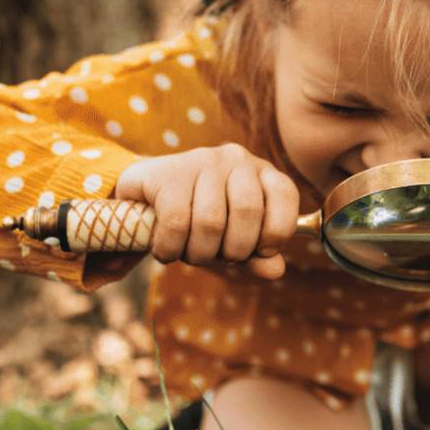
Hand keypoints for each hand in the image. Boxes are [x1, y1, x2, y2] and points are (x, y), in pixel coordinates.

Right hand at [114, 143, 299, 278]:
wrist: (145, 198)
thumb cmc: (200, 220)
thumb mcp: (234, 239)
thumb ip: (258, 255)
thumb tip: (276, 271)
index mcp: (261, 172)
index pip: (285, 195)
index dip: (276, 232)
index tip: (260, 251)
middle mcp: (235, 159)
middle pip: (247, 212)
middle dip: (234, 250)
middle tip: (217, 256)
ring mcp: (201, 160)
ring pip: (210, 221)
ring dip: (198, 253)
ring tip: (189, 253)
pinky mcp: (166, 172)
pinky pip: (175, 222)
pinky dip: (171, 248)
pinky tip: (166, 250)